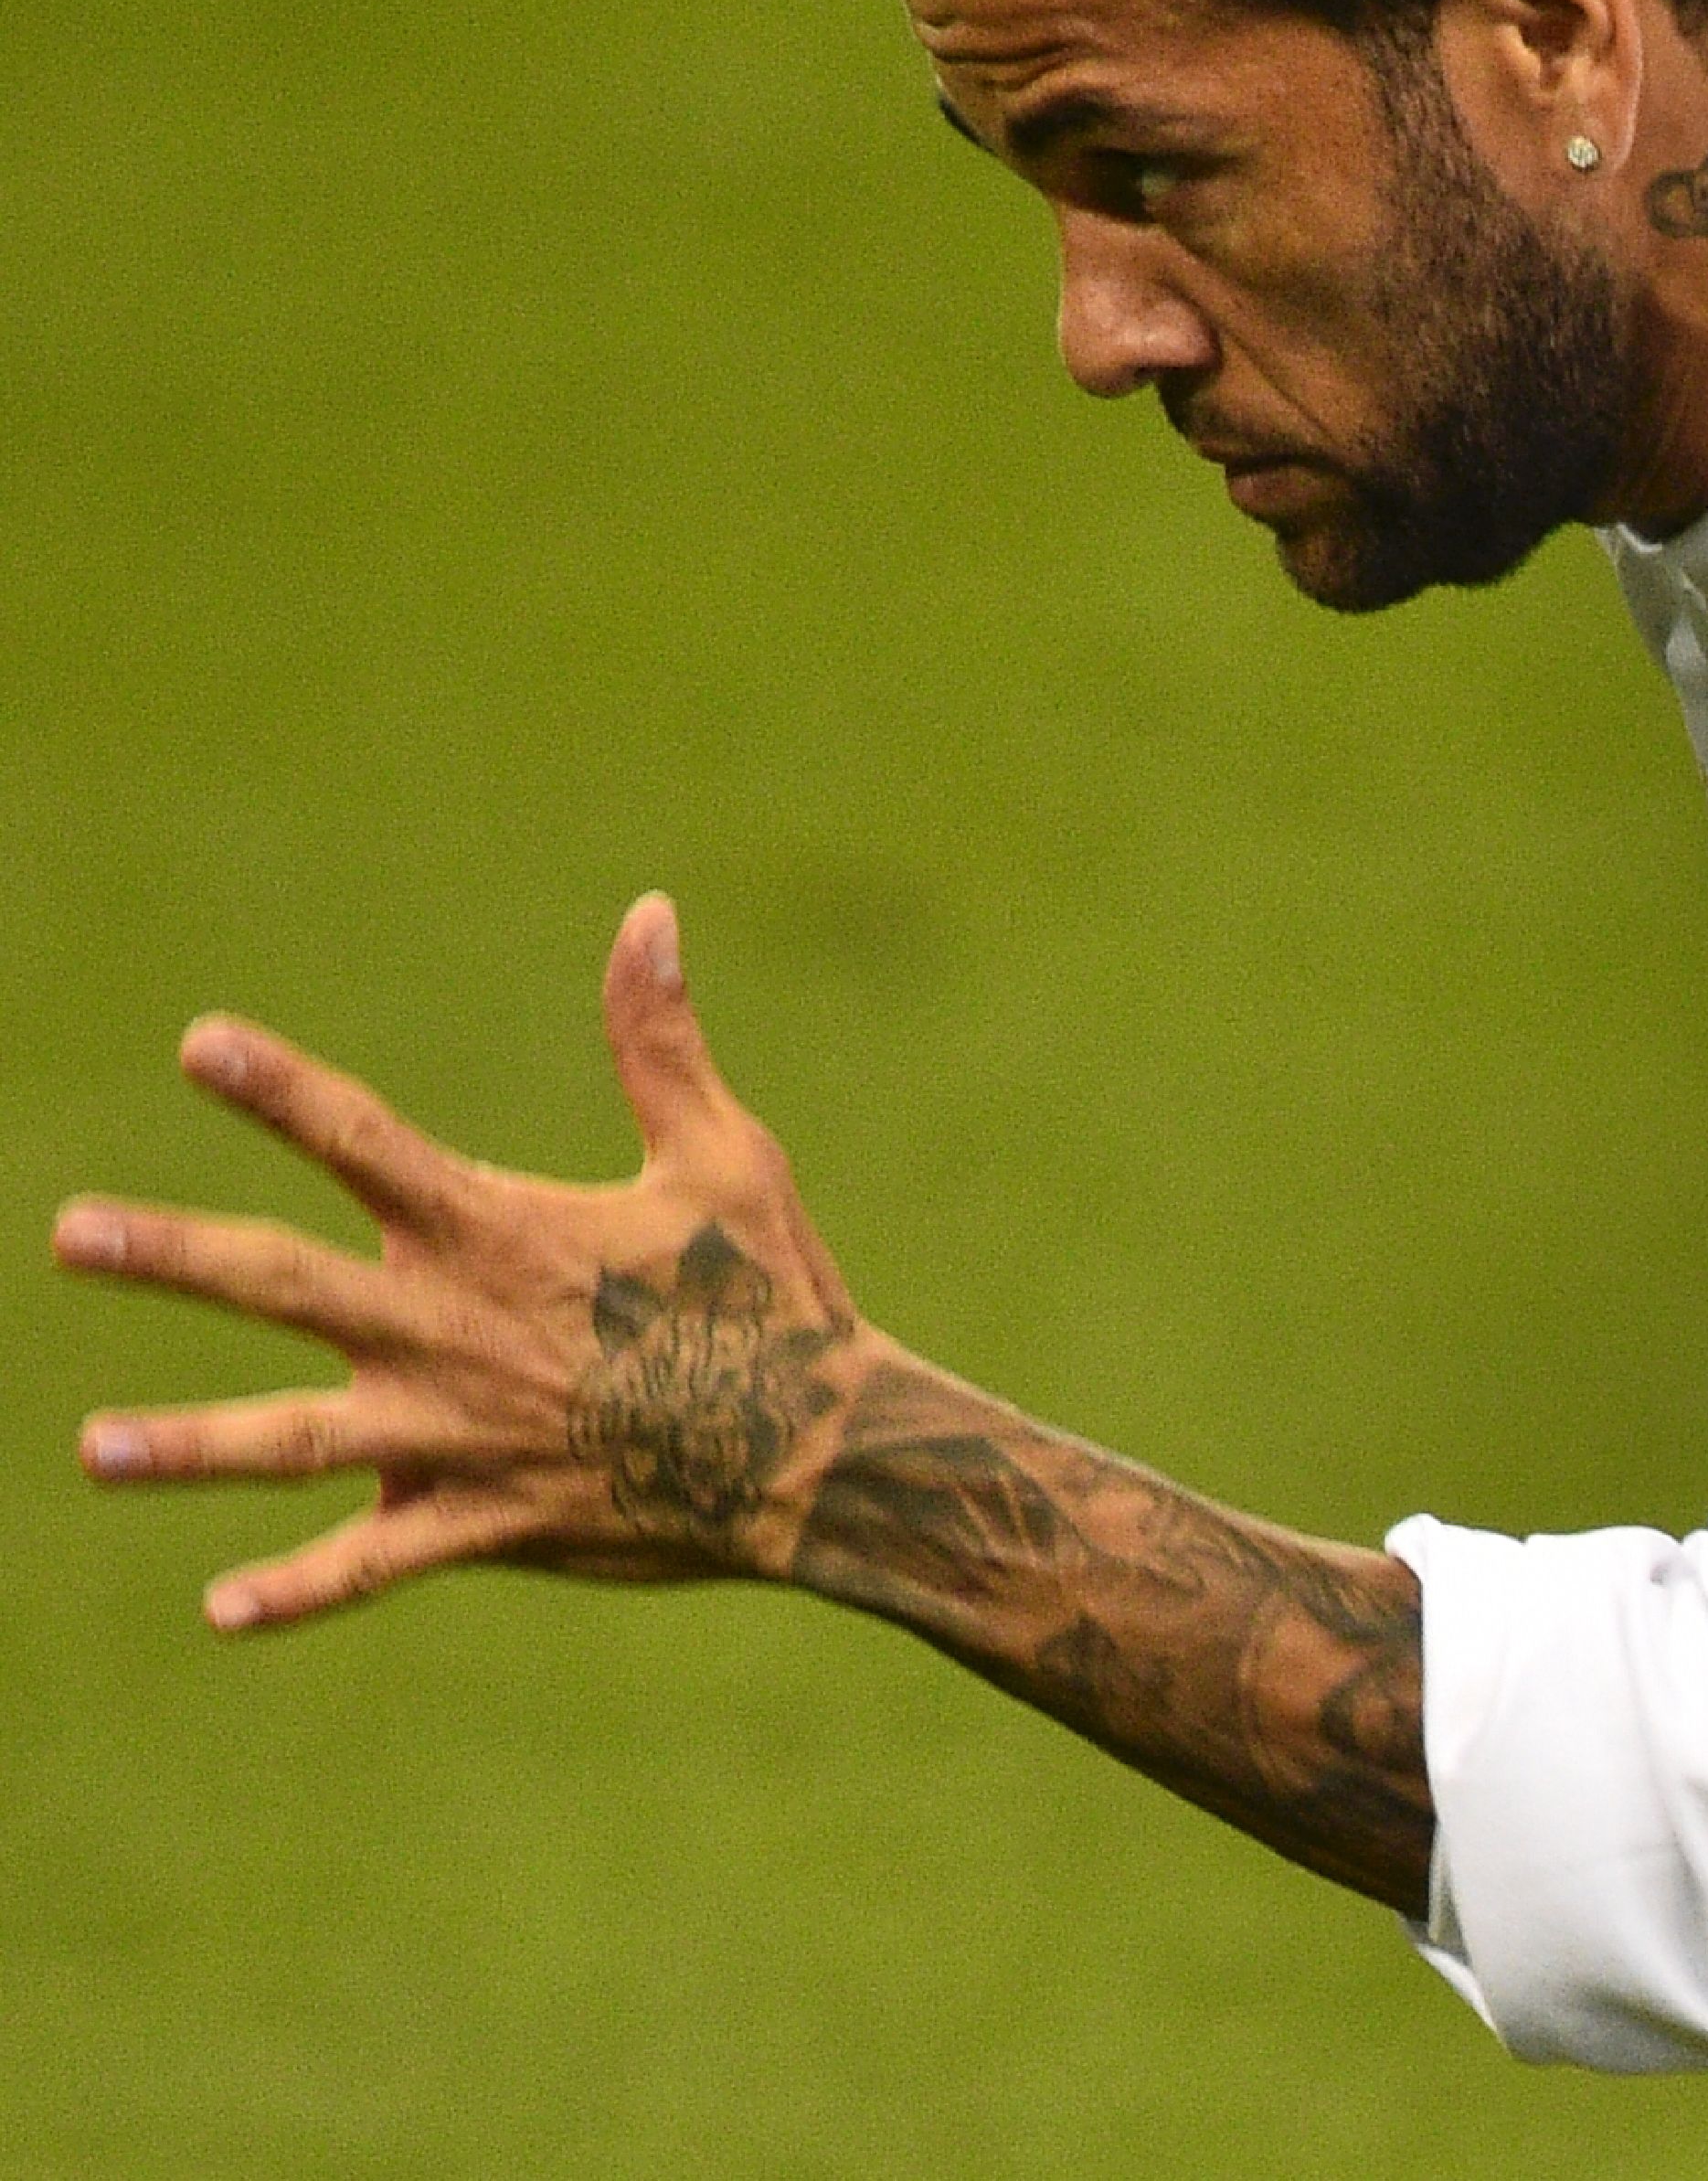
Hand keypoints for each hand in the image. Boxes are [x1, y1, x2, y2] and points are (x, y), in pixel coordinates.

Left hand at [56, 895, 878, 1631]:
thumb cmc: (775, 1294)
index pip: (367, 1143)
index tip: (198, 1045)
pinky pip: (371, 1565)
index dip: (280, 1090)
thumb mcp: (723, 1155)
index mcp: (500, 1234)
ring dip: (188, 1446)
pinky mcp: (482, 1522)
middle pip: (284, 1284)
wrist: (818, 1456)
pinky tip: (223, 1610)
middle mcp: (454, 1331)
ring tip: (92, 1450)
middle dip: (171, 1256)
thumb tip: (647, 914)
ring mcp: (459, 1436)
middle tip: (71, 1232)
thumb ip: (658, 1043)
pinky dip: (298, 1590)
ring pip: (294, 1444)